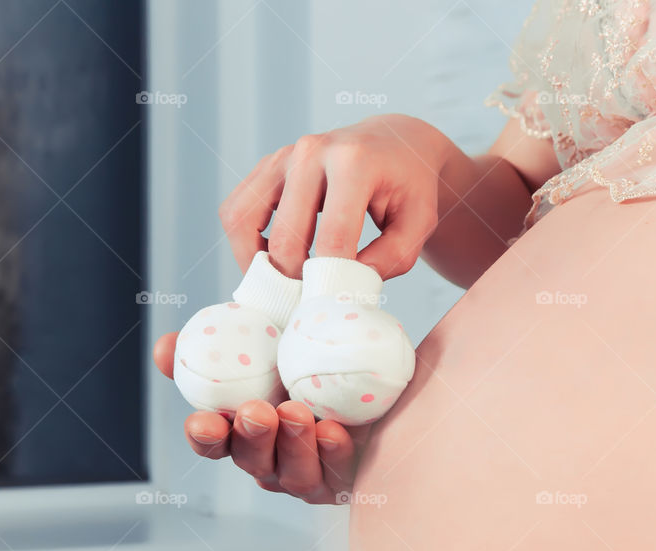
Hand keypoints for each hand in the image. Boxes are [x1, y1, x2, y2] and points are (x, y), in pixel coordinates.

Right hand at [153, 332, 370, 503]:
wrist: (375, 374)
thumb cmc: (308, 362)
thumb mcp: (264, 344)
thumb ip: (216, 345)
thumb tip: (164, 347)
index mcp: (243, 431)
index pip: (214, 443)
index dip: (204, 436)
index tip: (202, 420)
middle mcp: (271, 458)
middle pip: (251, 459)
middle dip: (250, 438)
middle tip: (256, 412)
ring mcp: (308, 473)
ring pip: (293, 470)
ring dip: (291, 443)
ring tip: (295, 413)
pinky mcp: (345, 475)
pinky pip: (337, 469)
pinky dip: (331, 451)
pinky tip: (333, 431)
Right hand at [219, 114, 451, 278]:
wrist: (394, 143)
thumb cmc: (408, 186)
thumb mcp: (420, 222)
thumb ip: (392, 258)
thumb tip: (346, 285)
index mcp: (354, 162)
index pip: (333, 238)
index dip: (333, 279)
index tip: (338, 301)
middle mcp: (311, 151)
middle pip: (286, 237)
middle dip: (295, 280)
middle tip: (310, 302)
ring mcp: (283, 156)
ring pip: (243, 220)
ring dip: (257, 264)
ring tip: (282, 285)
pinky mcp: (266, 166)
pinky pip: (236, 211)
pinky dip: (245, 244)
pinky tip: (272, 259)